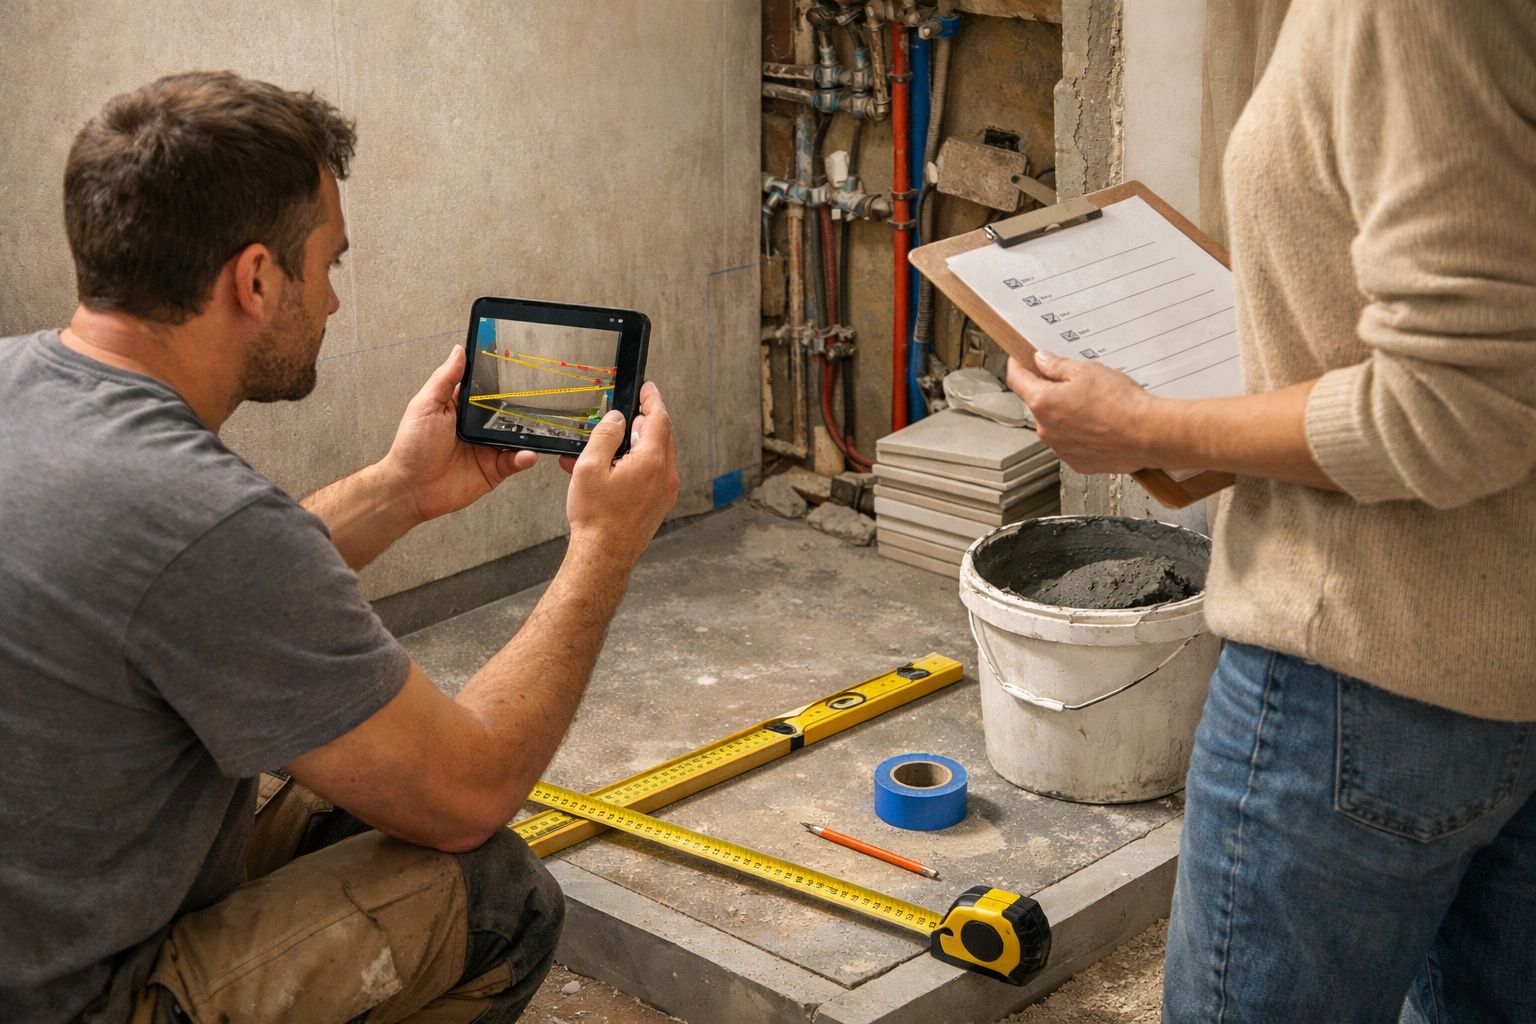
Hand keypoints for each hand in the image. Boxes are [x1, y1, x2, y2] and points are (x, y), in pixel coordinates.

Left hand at [380, 345, 538, 523]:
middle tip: (538, 397)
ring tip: (538, 427)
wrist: (411, 488)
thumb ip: (444, 379)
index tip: (517, 364)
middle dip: (523, 405)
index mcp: (462, 408)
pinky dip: (524, 457)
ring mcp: (488, 447)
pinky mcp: (494, 469)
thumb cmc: (411, 447)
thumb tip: (458, 351)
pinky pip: (516, 461)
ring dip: (528, 432)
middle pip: (508, 411)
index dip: (500, 377)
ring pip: (517, 436)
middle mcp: (478, 426)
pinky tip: (527, 453)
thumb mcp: (426, 406)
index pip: (486, 387)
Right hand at [563, 381, 679, 562]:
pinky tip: (611, 470)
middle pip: (661, 435)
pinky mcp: (660, 504)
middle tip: (626, 414)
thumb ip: (605, 436)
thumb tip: (616, 419)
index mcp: (652, 462)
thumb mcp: (590, 467)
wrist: (604, 555)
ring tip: (607, 447)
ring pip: (657, 455)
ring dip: (636, 444)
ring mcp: (665, 491)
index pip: (658, 418)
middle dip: (643, 421)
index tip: (648, 388)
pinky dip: (636, 464)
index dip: (652, 399)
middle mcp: (665, 476)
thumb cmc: (596, 517)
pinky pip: (653, 473)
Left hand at [1005, 351, 1162, 473]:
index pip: (1017, 380)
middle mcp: (1046, 429)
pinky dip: (1081, 433)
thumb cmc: (1121, 403)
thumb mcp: (1087, 371)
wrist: (1147, 434)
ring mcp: (1061, 448)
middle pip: (1040, 404)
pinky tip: (1101, 424)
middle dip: (1053, 392)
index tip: (1019, 360)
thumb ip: (1057, 366)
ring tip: (1096, 406)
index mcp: (1043, 402)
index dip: (1017, 365)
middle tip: (1078, 383)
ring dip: (1068, 414)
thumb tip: (1041, 361)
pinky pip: (1072, 442)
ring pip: (1057, 425)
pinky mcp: (1077, 461)